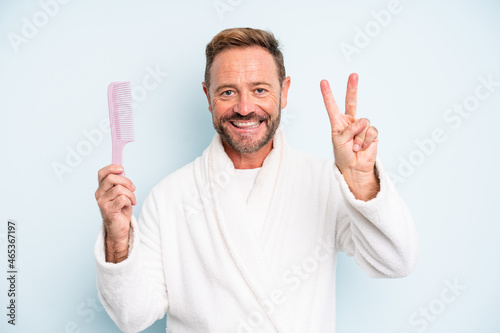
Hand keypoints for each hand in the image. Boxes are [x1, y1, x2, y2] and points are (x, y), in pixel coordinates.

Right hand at [95, 164, 136, 261]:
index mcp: (101, 189)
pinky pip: (122, 199)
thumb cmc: (121, 210)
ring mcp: (102, 203)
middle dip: (126, 181)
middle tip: (133, 188)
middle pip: (112, 178)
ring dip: (131, 194)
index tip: (122, 168)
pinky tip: (129, 205)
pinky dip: (129, 201)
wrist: (119, 229)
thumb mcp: (122, 193)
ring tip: (132, 200)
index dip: (111, 168)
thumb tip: (122, 171)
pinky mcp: (108, 210)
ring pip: (120, 189)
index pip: (102, 173)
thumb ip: (120, 183)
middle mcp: (99, 194)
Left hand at [320, 74, 379, 198]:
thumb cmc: (343, 154)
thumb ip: (349, 129)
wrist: (354, 167)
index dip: (328, 94)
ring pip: (362, 124)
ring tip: (354, 147)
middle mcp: (350, 121)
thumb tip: (362, 121)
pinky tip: (362, 147)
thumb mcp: (339, 141)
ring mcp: (362, 126)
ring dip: (358, 138)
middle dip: (352, 88)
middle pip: (351, 101)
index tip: (323, 82)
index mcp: (338, 122)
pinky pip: (370, 132)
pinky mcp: (372, 133)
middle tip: (353, 74)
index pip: (332, 106)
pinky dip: (365, 141)